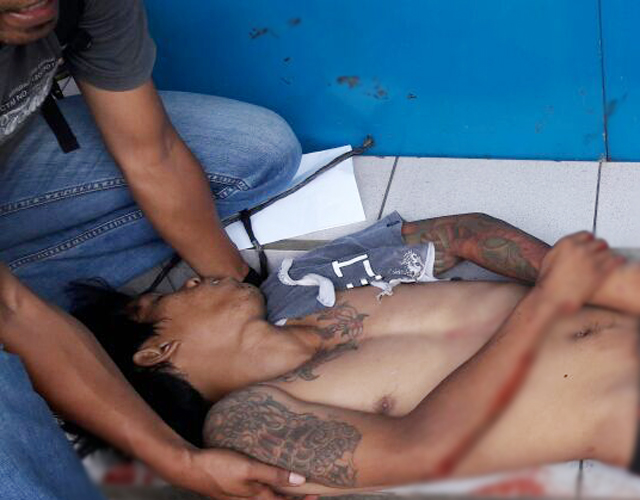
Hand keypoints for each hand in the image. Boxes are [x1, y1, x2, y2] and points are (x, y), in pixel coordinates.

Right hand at [163, 447, 316, 499]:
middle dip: (290, 497)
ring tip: (289, 481)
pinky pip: (253, 490)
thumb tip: (300, 481)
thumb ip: (273, 474)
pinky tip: (263, 474)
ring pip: (264, 496)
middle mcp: (249, 499)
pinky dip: (264, 485)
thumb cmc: (219, 467)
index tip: (316, 495)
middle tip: (306, 489)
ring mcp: (239, 495)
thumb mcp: (249, 469)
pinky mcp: (231, 488)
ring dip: (278, 491)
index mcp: (256, 497)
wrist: (189, 467)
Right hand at [536, 231, 624, 312]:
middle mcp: (580, 249)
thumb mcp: (548, 261)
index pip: (586, 234)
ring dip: (607, 255)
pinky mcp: (600, 271)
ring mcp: (591, 260)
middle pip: (599, 242)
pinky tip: (617, 263)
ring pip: (608, 250)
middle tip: (600, 253)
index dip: (589, 241)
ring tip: (607, 260)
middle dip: (600, 248)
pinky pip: (616, 260)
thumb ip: (560, 250)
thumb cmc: (548, 283)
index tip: (590, 245)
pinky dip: (618, 261)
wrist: (553, 298)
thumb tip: (566, 248)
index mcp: (566, 244)